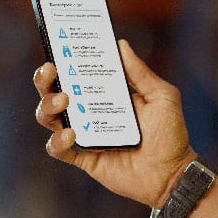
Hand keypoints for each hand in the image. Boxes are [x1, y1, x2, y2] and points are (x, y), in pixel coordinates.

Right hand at [33, 39, 197, 208]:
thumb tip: (121, 44)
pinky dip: (57, 140)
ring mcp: (84, 135)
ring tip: (64, 100)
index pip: (76, 73)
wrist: (173, 173)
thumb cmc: (170, 133)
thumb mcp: (161, 96)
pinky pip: (58, 149)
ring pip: (49, 118)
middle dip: (45, 79)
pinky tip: (71, 133)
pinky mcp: (83, 158)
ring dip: (48, 106)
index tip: (59, 44)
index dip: (63, 59)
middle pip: (53, 92)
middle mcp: (88, 112)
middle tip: (52, 69)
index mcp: (104, 93)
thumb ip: (140, 73)